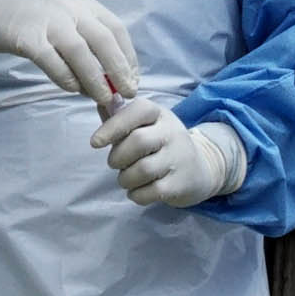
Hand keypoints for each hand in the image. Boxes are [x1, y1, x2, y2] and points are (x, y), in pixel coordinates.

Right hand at [0, 0, 139, 98]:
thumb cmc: (20, 16)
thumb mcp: (57, 14)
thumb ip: (80, 35)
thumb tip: (105, 72)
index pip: (116, 28)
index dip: (128, 55)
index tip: (134, 79)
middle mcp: (67, 5)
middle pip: (104, 39)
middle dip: (120, 69)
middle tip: (129, 93)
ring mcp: (45, 17)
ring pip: (81, 51)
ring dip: (95, 78)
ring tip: (104, 98)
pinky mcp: (23, 34)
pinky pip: (50, 59)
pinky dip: (65, 76)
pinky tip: (72, 90)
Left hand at [91, 99, 240, 208]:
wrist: (199, 170)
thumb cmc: (161, 145)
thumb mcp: (145, 126)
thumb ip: (121, 117)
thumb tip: (103, 101)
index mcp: (161, 115)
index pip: (139, 110)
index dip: (114, 125)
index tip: (95, 142)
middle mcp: (172, 133)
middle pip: (138, 141)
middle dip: (117, 157)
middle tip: (117, 164)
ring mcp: (179, 159)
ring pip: (142, 170)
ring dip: (125, 179)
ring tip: (129, 178)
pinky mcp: (180, 184)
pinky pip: (149, 192)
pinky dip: (136, 195)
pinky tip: (139, 190)